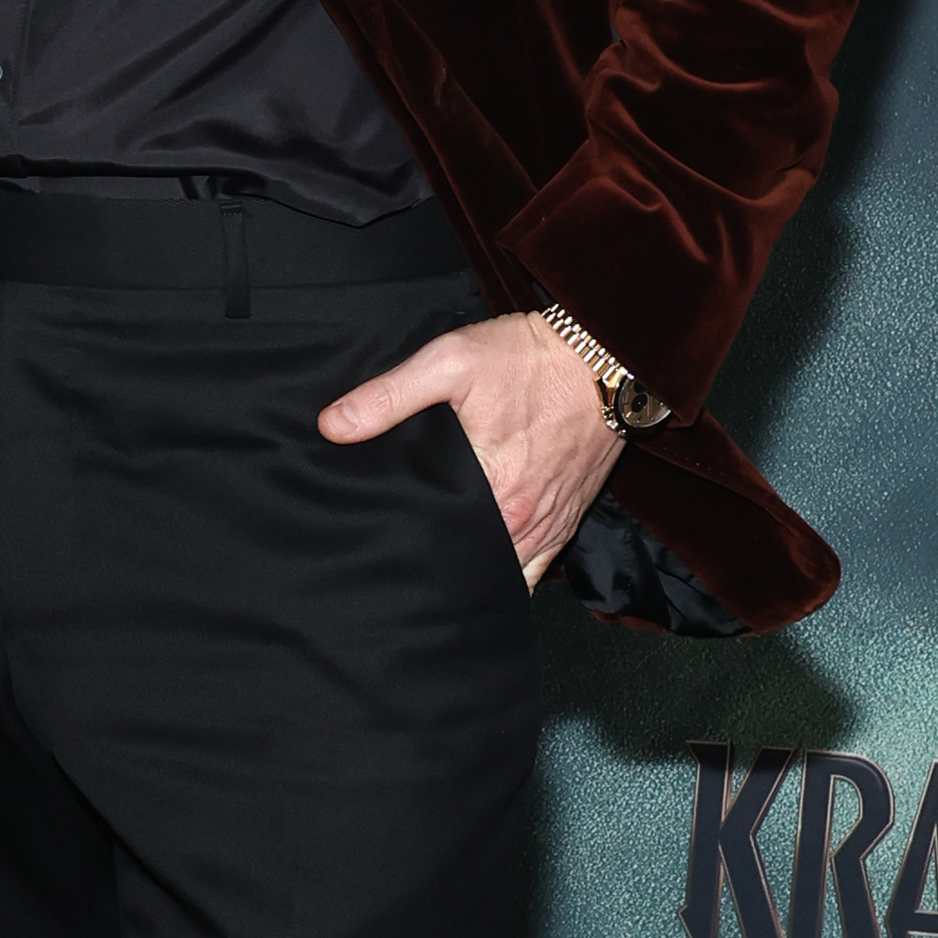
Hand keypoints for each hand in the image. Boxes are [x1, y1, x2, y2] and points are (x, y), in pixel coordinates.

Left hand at [317, 310, 623, 588]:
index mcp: (492, 488)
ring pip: (505, 576)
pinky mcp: (569, 518)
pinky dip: (512, 577)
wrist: (604, 353)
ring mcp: (550, 523)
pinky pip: (538, 569)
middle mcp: (524, 517)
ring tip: (434, 584)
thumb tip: (332, 426)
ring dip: (474, 578)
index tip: (378, 549)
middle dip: (436, 570)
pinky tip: (483, 578)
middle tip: (397, 570)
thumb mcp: (450, 361)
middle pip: (470, 566)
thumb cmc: (529, 357)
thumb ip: (388, 396)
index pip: (436, 540)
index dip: (406, 546)